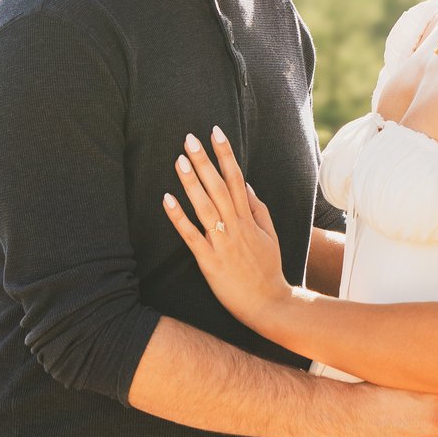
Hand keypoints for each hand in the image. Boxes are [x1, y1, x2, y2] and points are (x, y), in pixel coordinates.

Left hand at [164, 127, 291, 332]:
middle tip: (189, 138)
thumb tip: (247, 185)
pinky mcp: (209, 261)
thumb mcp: (270, 236)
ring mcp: (222, 243)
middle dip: (204, 161)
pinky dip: (179, 217)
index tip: (216, 132)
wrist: (269, 304)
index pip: (236, 178)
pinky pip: (191, 236)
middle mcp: (235, 226)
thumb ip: (259, 210)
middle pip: (218, 187)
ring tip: (179, 160)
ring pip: (204, 206)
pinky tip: (167, 199)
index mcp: (249, 218)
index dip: (226, 154)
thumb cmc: (268, 270)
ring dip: (192, 182)